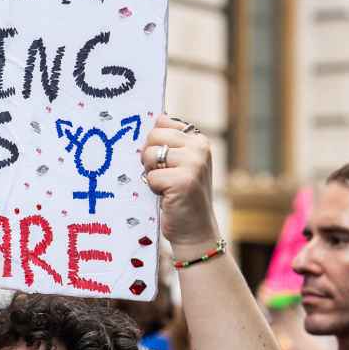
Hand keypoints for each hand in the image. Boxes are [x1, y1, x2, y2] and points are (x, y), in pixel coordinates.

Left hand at [141, 115, 218, 247]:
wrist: (195, 231)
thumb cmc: (179, 196)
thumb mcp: (178, 164)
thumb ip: (168, 143)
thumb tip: (148, 118)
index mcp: (198, 139)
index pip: (162, 122)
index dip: (154, 142)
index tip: (163, 160)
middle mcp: (200, 147)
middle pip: (153, 136)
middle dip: (149, 157)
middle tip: (162, 176)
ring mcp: (195, 163)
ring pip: (150, 155)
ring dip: (151, 173)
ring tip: (165, 186)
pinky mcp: (185, 180)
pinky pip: (152, 177)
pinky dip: (153, 188)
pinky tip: (167, 197)